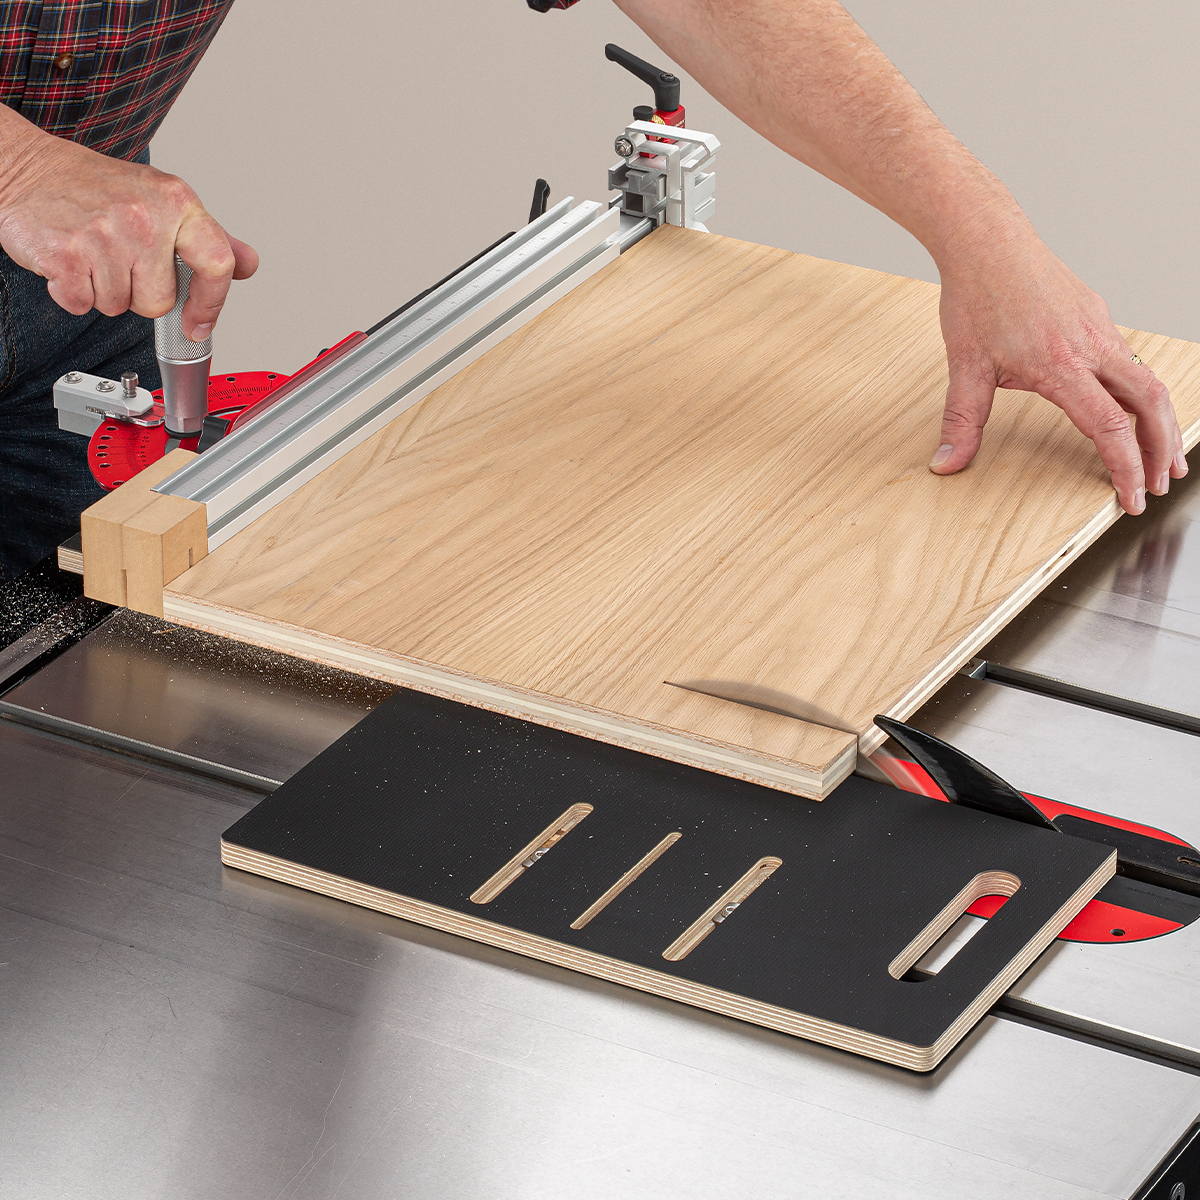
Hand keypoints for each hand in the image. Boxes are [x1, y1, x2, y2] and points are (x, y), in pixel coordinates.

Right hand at [0, 108, 256, 340]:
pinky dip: (73, 293)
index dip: (212, 303)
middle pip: (160, 301)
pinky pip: (84, 304)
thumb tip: (247, 264)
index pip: (218, 263)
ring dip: (104, 291)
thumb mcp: (161, 199)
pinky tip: (70, 261)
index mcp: (176, 201)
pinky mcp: (67, 255)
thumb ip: (209, 237)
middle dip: (138, 292)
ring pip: (121, 307)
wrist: (25, 167)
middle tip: (119, 259)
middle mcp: (144, 216)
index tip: (200, 324)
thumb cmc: (94, 187)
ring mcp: (105, 235)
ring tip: (92, 254)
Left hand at [931, 224, 1184, 514]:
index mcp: (1060, 365)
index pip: (1109, 427)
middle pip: (1149, 404)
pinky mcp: (1098, 316)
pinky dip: (1141, 393)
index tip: (1130, 498)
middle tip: (1159, 484)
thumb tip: (946, 463)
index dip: (1125, 467)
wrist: (988, 241)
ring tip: (1160, 456)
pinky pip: (1130, 360)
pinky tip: (1133, 410)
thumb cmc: (976, 298)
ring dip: (1159, 422)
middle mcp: (1091, 346)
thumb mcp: (964, 366)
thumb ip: (961, 421)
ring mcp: (1100, 328)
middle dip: (1160, 450)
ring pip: (1147, 380)